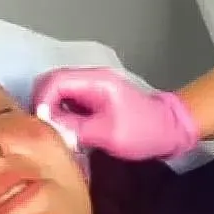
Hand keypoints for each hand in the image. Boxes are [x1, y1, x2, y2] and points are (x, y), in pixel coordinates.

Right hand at [31, 68, 200, 162]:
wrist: (172, 129)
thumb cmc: (144, 131)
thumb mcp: (108, 134)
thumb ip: (75, 128)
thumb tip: (46, 127)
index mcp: (95, 81)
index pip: (53, 81)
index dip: (41, 103)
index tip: (40, 127)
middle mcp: (90, 78)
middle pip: (51, 83)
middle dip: (43, 106)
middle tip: (43, 132)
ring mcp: (92, 87)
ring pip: (58, 92)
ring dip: (52, 111)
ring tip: (53, 134)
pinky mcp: (94, 99)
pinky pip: (68, 101)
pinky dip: (61, 114)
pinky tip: (65, 133)